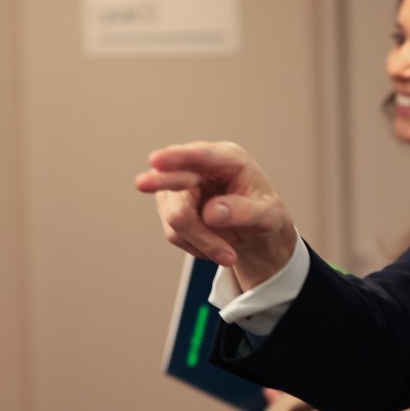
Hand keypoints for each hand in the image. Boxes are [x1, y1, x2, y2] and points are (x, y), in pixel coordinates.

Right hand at [134, 141, 298, 289]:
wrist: (254, 230)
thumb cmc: (263, 213)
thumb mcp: (268, 215)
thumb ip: (244, 212)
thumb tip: (211, 213)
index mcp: (228, 159)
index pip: (201, 156)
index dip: (179, 157)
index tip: (157, 160)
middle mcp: (199, 169)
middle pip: (176, 182)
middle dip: (160, 183)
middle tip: (142, 183)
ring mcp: (180, 188)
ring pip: (176, 217)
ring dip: (202, 241)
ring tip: (228, 254)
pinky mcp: (171, 209)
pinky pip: (175, 233)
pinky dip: (197, 246)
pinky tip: (214, 245)